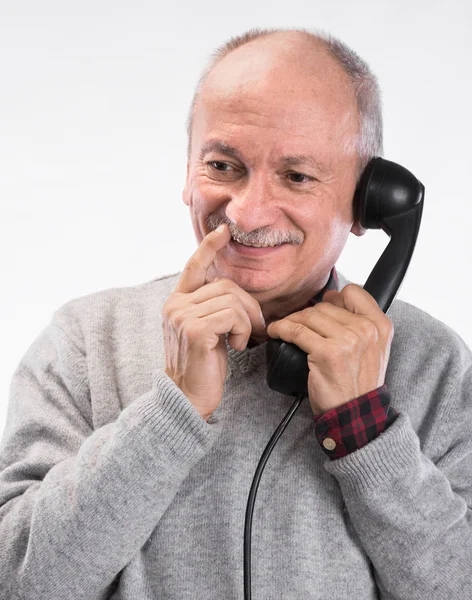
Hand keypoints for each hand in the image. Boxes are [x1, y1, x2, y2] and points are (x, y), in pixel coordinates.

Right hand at [162, 224, 265, 421]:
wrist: (187, 398)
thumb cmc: (203, 366)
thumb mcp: (207, 331)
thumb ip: (214, 308)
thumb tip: (240, 295)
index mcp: (178, 302)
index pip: (194, 266)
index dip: (210, 247)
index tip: (224, 231)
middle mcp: (175, 305)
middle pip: (226, 285)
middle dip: (249, 305)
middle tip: (255, 328)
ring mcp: (181, 316)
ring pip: (231, 299)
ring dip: (247, 320)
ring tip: (243, 340)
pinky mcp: (193, 329)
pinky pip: (232, 315)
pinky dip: (242, 330)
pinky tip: (237, 346)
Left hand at [266, 284, 393, 415]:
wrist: (355, 413)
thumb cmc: (358, 382)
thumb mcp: (373, 349)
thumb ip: (360, 323)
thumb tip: (331, 297)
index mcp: (381, 325)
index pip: (354, 292)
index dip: (335, 297)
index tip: (323, 307)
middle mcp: (366, 330)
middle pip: (326, 305)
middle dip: (308, 313)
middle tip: (297, 323)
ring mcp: (347, 340)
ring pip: (309, 316)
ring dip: (291, 320)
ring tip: (284, 328)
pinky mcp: (326, 353)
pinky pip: (296, 330)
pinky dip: (281, 329)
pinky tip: (276, 332)